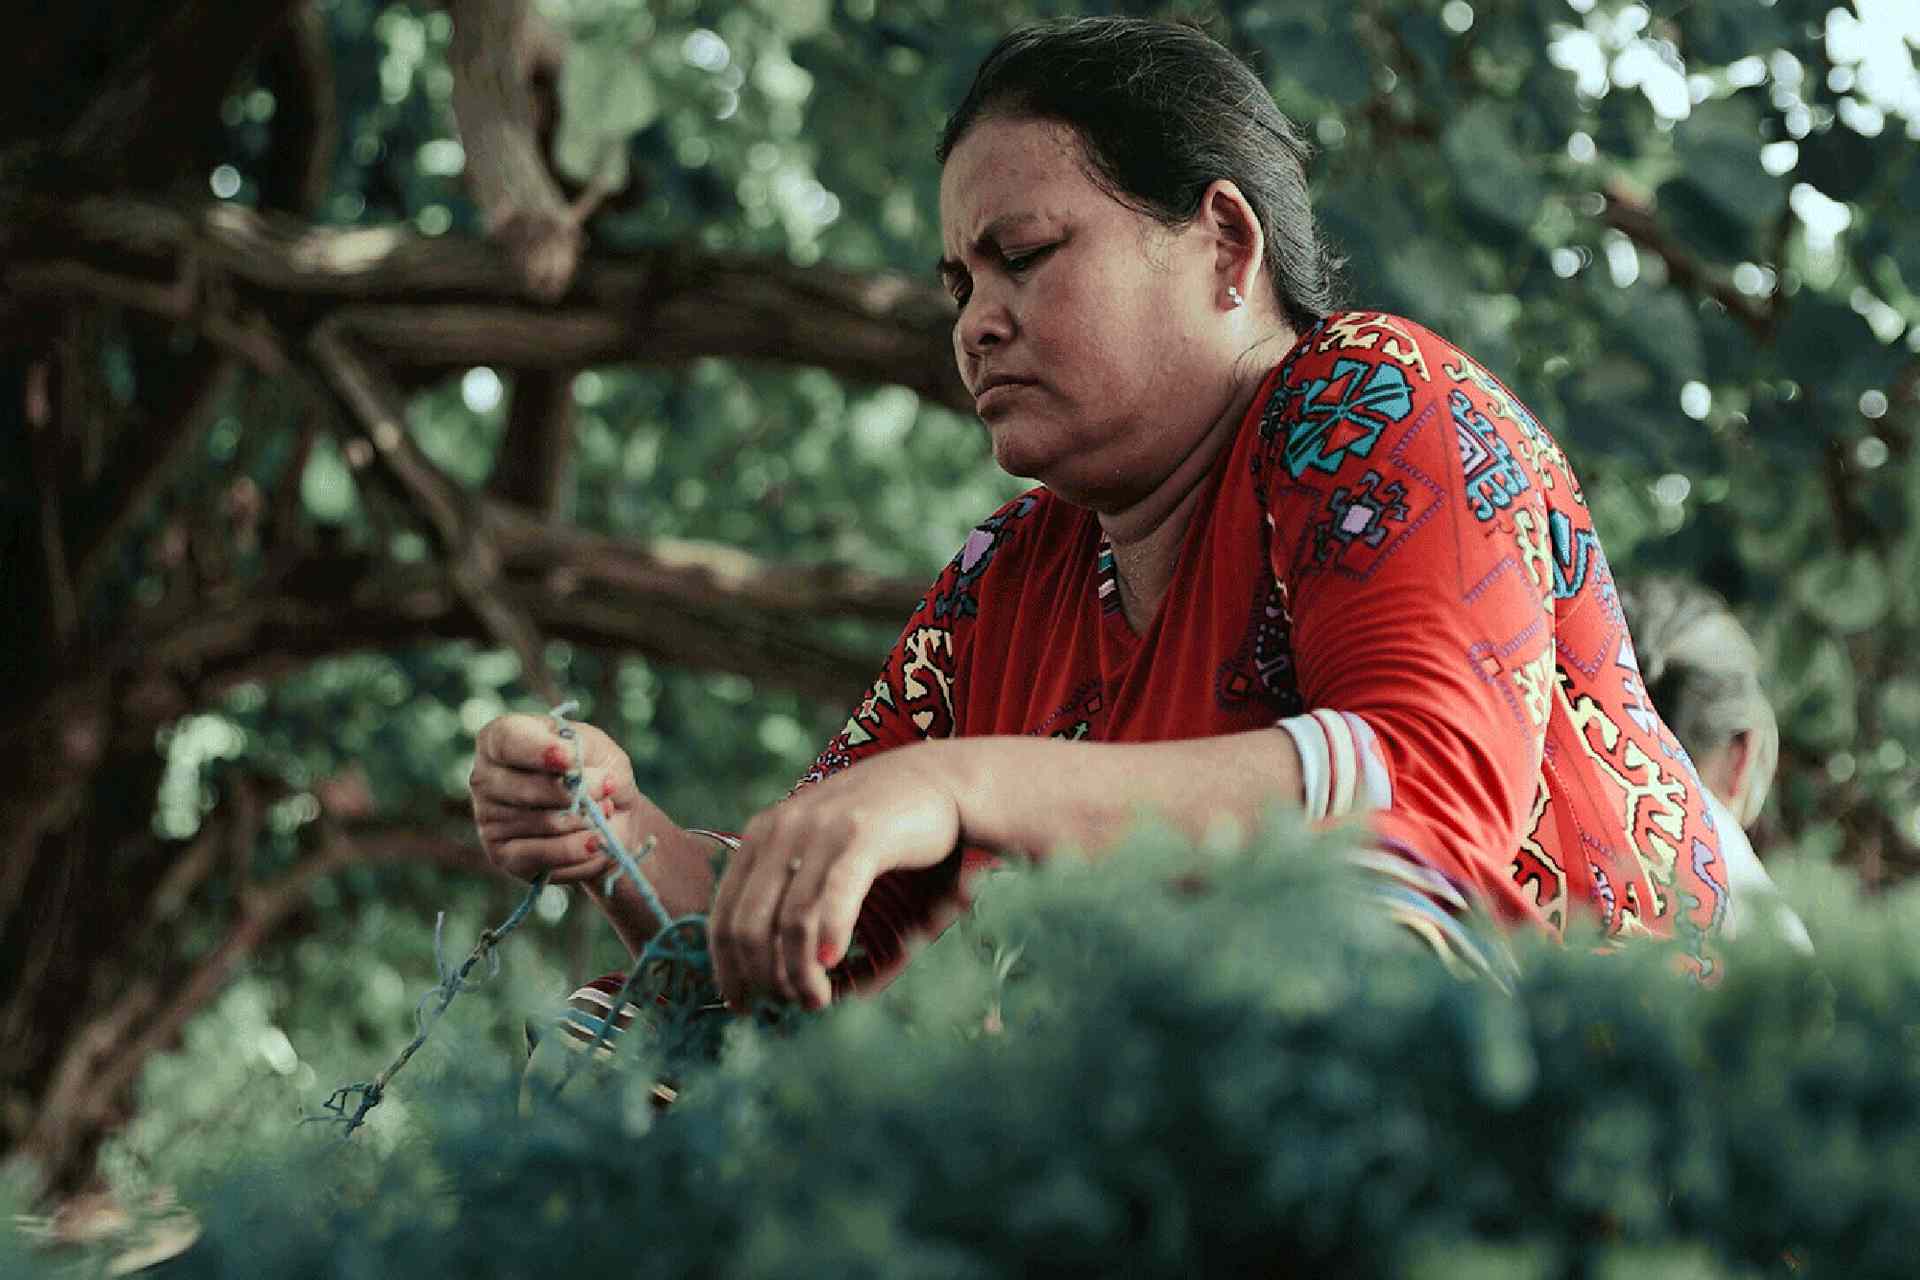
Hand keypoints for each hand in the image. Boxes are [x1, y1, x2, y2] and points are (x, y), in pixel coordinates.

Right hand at [468, 712, 641, 884]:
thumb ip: (581, 751)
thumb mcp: (596, 747)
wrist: (610, 815)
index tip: (568, 759)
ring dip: (584, 820)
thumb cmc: (595, 770)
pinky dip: (575, 849)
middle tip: (608, 788)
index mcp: (500, 739)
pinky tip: (594, 842)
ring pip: (541, 823)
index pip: (507, 741)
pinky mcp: (502, 855)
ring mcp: (488, 819)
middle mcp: (484, 778)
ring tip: (605, 811)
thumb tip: (570, 769)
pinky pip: (540, 855)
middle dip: (576, 792)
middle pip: (525, 789)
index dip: (539, 751)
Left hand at [709, 742, 964, 1011]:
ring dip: (799, 972)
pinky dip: (828, 934)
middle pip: (749, 925)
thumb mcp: (818, 851)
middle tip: (788, 1007)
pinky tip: (832, 960)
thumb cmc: (877, 827)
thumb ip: (792, 891)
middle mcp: (781, 830)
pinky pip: (834, 894)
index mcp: (761, 835)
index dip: (726, 968)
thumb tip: (771, 967)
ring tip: (816, 999)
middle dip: (763, 978)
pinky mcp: (861, 834)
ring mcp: (820, 830)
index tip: (740, 1005)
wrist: (936, 780)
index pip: (723, 915)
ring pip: (790, 919)